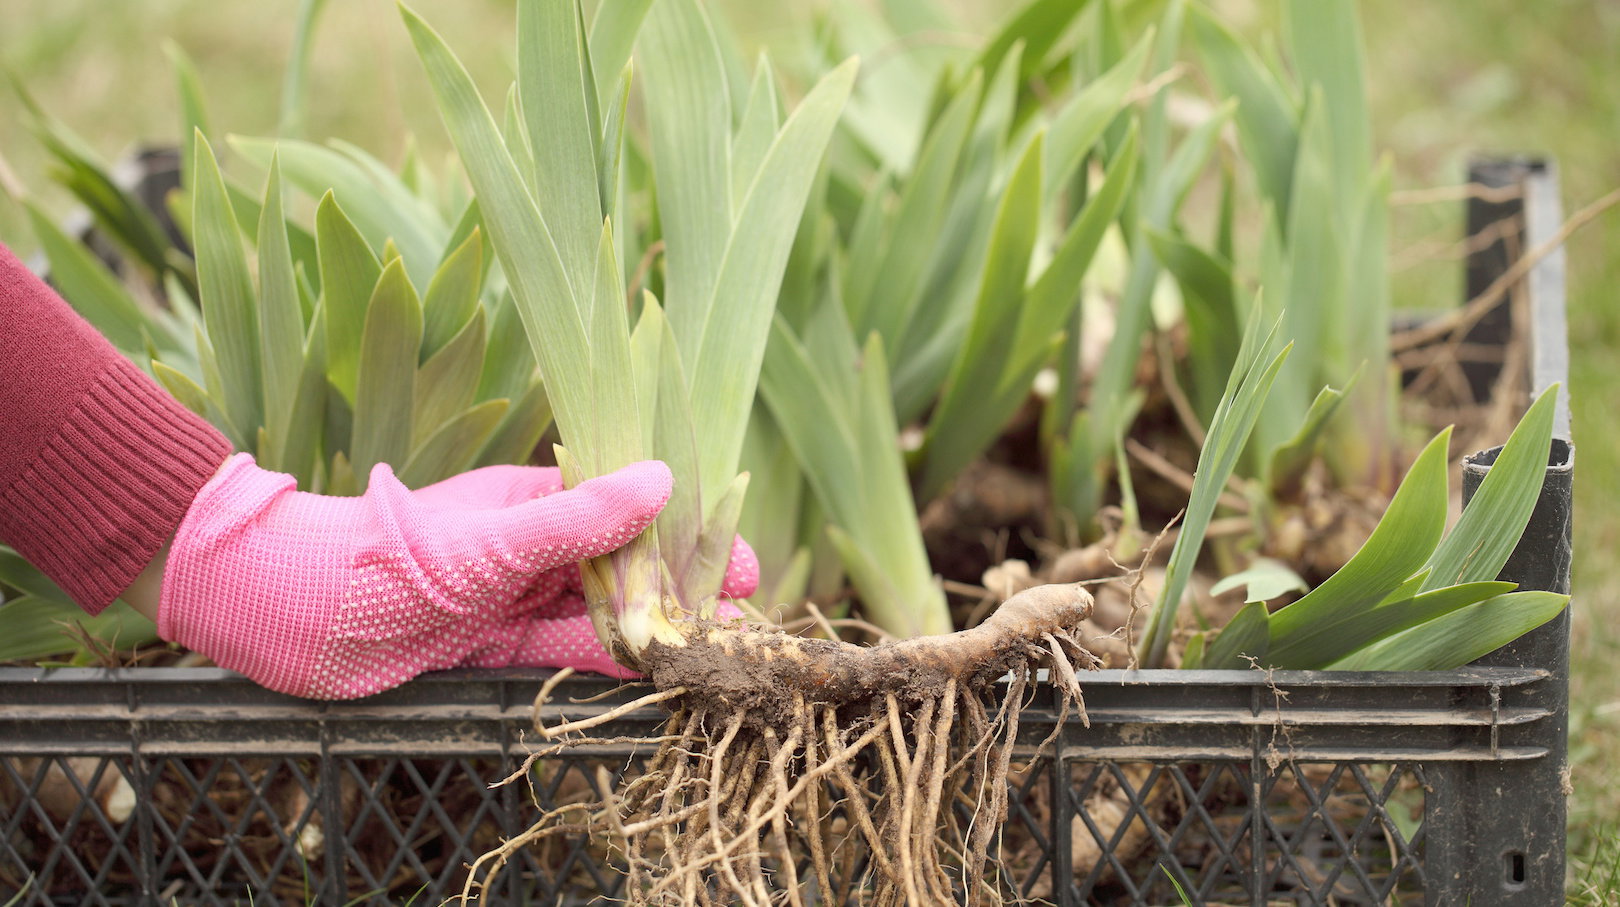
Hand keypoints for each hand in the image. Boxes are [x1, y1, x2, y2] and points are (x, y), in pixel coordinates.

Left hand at [157, 454, 756, 697]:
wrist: (285, 611)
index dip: (690, 534)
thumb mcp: (490, 541)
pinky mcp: (498, 642)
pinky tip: (656, 669)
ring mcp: (518, 593)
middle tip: (745, 620)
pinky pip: (568, 648)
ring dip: (656, 627)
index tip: (746, 564)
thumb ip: (576, 519)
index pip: (631, 508)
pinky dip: (612, 658)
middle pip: (625, 562)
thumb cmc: (383, 556)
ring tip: (716, 649)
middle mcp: (534, 542)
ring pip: (603, 610)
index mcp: (534, 495)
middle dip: (685, 586)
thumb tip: (662, 477)